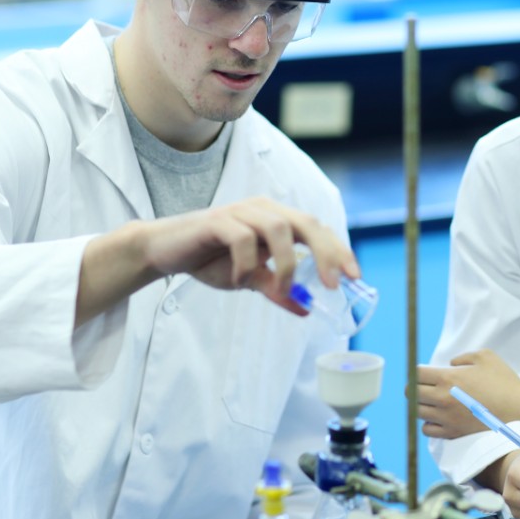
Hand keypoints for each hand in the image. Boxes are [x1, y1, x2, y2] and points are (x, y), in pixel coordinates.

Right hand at [77, 196, 359, 324]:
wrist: (164, 250)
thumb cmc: (210, 258)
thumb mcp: (249, 279)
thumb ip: (276, 290)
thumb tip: (306, 309)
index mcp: (276, 218)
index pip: (317, 229)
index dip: (338, 250)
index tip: (355, 276)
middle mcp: (263, 209)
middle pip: (307, 222)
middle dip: (325, 252)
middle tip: (332, 284)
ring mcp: (240, 212)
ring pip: (279, 228)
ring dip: (285, 263)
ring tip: (279, 289)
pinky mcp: (217, 221)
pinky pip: (242, 238)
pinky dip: (247, 263)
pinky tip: (239, 280)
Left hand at [415, 349, 519, 438]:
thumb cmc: (504, 381)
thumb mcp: (485, 357)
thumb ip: (463, 357)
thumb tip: (450, 364)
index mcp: (448, 378)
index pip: (416, 374)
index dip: (419, 372)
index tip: (425, 373)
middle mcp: (442, 398)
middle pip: (411, 393)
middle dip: (416, 387)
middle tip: (427, 387)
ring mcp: (446, 418)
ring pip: (417, 412)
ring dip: (422, 405)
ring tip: (435, 402)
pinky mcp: (452, 433)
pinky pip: (427, 430)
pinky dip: (430, 423)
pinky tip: (441, 417)